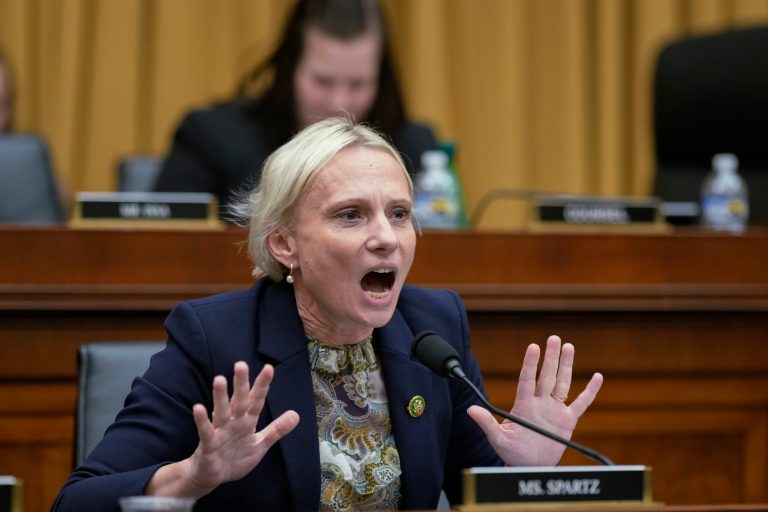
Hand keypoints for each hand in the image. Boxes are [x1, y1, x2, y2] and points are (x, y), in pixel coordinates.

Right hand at [185, 362, 299, 494]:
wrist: (213, 477)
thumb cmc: (235, 457)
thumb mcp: (260, 444)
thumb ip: (277, 430)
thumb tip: (296, 414)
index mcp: (247, 420)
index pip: (256, 400)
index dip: (262, 385)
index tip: (269, 368)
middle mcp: (233, 421)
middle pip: (239, 400)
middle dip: (241, 383)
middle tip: (241, 365)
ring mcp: (220, 431)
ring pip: (221, 411)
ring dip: (220, 396)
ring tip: (220, 379)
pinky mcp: (208, 444)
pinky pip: (205, 431)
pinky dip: (202, 421)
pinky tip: (198, 408)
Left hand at [467, 335, 601, 465]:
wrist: (528, 466)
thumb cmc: (511, 452)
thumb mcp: (497, 438)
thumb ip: (487, 423)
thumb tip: (470, 410)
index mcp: (524, 405)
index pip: (527, 380)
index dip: (530, 364)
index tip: (533, 347)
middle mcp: (540, 403)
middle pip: (547, 376)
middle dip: (550, 357)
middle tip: (553, 338)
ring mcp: (554, 410)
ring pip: (562, 383)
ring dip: (566, 365)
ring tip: (568, 346)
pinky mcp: (567, 420)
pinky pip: (581, 403)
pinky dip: (590, 391)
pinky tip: (597, 377)